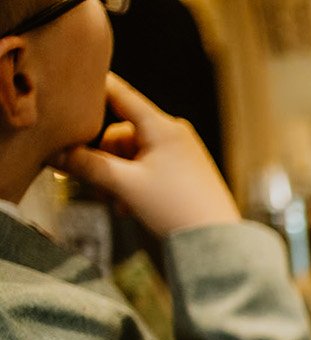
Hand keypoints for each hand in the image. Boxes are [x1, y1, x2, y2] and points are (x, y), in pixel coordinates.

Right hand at [50, 74, 239, 237]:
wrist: (216, 241)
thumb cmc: (176, 209)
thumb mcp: (124, 185)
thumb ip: (87, 166)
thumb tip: (55, 154)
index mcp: (161, 126)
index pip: (119, 94)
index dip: (91, 88)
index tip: (69, 87)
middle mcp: (173, 133)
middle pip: (120, 133)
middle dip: (104, 160)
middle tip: (97, 187)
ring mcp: (181, 152)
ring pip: (131, 155)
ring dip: (117, 177)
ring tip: (119, 203)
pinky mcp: (184, 171)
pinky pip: (147, 168)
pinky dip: (134, 184)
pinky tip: (130, 207)